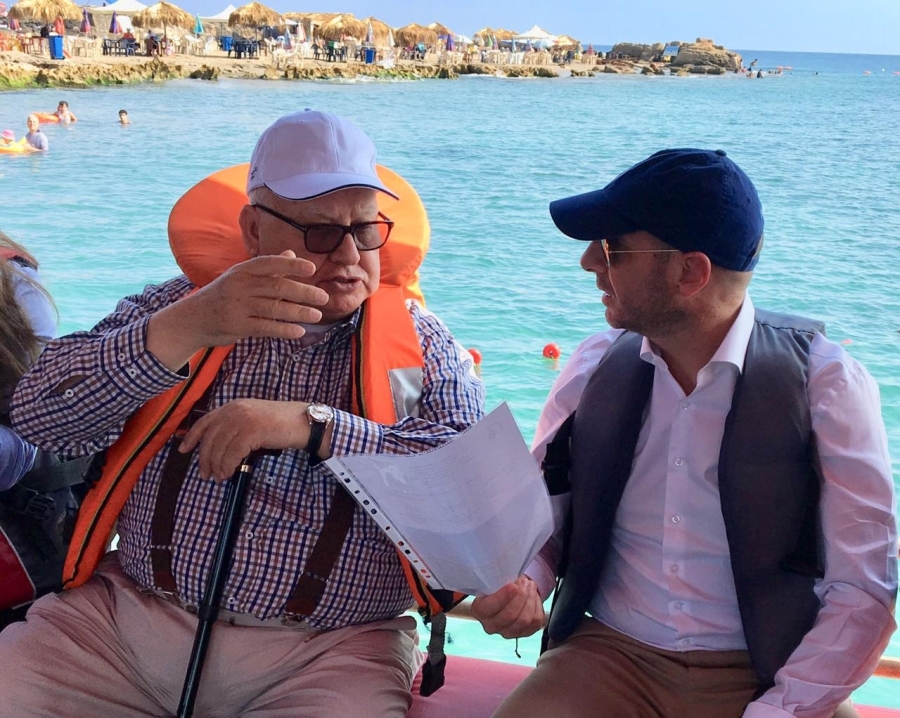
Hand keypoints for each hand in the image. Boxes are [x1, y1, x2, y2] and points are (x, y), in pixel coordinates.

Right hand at [148, 251, 328, 369]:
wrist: (192, 319)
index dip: (290, 265)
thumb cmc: (223, 295)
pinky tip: (299, 331)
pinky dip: (283, 330)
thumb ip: (268, 268)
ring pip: (273, 308)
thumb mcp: (240, 276)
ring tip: (317, 315)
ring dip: (298, 312)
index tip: (311, 268)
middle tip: (323, 297)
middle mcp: (239, 286)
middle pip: (276, 287)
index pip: (269, 263)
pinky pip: (265, 328)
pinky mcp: (237, 326)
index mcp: (242, 271)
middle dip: (303, 292)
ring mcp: (237, 307)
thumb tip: (291, 253)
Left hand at [178, 398, 308, 480]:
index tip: (183, 449)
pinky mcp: (251, 432)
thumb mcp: (253, 418)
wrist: (302, 422)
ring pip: (219, 448)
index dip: (191, 436)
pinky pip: (231, 454)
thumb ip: (235, 425)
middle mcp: (234, 410)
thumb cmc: (280, 423)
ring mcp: (242, 420)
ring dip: (216, 466)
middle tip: (205, 474)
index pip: (205, 421)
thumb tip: (218, 447)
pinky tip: (229, 474)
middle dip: (204, 458)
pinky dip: (227, 467)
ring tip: (219, 477)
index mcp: (232, 406)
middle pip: (209, 438)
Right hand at [471, 575, 545, 638]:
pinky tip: (533, 596)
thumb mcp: (495, 579)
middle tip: (525, 581)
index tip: (513, 586)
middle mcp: (491, 625)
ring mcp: (508, 632)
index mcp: (479, 611)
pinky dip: (537, 605)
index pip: (488, 608)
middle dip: (521, 596)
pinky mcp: (525, 633)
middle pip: (509, 616)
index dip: (502, 598)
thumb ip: (498, 580)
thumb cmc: (500, 585)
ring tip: (530, 585)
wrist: (509, 593)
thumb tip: (511, 579)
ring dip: (530, 599)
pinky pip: (536, 621)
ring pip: (524, 620)